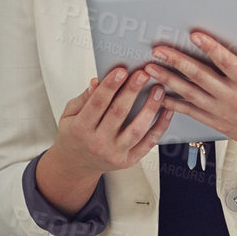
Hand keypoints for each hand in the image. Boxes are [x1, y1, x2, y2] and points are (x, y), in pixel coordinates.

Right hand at [35, 65, 173, 214]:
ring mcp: (115, 153)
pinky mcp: (129, 160)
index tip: (122, 70)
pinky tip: (167, 110)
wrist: (76, 164)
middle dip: (132, 91)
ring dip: (150, 108)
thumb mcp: (69, 115)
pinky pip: (148, 143)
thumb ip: (84, 98)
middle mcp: (97, 143)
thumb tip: (96, 81)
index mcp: (80, 130)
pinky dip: (160, 126)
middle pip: (118, 113)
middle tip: (143, 74)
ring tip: (158, 89)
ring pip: (137, 129)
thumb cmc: (74, 135)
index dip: (110, 86)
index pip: (97, 104)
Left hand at [145, 27, 236, 188]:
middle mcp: (233, 99)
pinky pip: (192, 112)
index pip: (226, 62)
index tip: (195, 34)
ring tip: (150, 69)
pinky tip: (161, 96)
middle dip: (176, 61)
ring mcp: (223, 112)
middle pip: (199, 76)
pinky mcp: (219, 123)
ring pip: (190, 93)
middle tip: (158, 49)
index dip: (210, 47)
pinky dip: (175, 104)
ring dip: (168, 80)